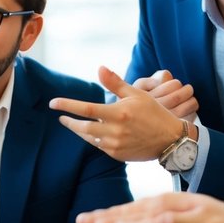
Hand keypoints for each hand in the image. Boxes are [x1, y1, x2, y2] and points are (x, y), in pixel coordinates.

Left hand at [50, 66, 191, 160]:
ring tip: (72, 124)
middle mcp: (115, 131)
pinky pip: (99, 146)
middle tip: (61, 117)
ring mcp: (115, 145)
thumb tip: (99, 68)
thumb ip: (115, 83)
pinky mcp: (118, 155)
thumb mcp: (137, 94)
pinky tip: (91, 133)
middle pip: (82, 127)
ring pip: (89, 138)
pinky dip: (92, 139)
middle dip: (69, 122)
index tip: (53, 103)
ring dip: (78, 131)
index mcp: (118, 113)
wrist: (171, 139)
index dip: (67, 105)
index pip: (85, 108)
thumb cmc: (154, 113)